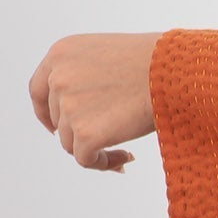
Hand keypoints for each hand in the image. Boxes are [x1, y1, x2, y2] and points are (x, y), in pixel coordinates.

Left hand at [29, 31, 159, 169]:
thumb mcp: (110, 55)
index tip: (57, 129)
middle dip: (79, 132)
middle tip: (110, 141)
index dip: (46, 113)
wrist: (179, 73)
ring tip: (125, 151)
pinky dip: (104, 163)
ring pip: (71, 142)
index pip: (38, 89)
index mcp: (61, 53)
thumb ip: (87, 75)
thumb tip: (83, 112)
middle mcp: (59, 77)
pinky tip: (126, 159)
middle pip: (58, 119)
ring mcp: (69, 105)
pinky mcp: (85, 133)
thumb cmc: (160, 63)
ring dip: (94, 150)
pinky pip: (86, 159)